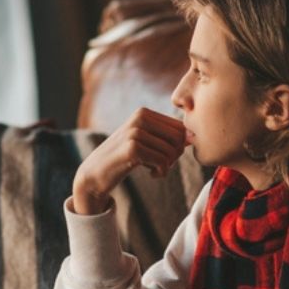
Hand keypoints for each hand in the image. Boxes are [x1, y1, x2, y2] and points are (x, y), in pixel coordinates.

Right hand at [72, 108, 186, 213]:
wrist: (94, 174)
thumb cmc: (123, 158)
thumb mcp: (144, 141)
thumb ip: (165, 136)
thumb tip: (193, 136)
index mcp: (144, 112)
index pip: (180, 127)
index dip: (178, 145)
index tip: (166, 156)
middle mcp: (139, 117)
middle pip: (179, 137)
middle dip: (175, 155)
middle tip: (163, 165)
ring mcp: (135, 132)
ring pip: (172, 151)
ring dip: (168, 166)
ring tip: (156, 170)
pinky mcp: (132, 149)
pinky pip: (163, 161)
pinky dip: (162, 172)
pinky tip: (152, 175)